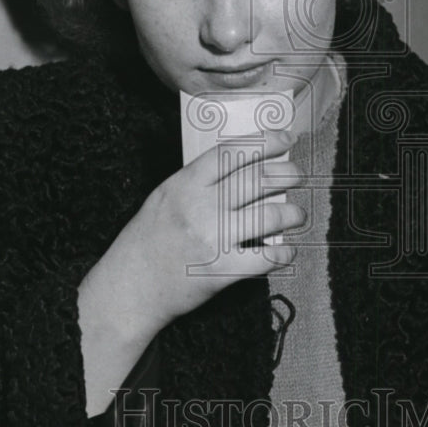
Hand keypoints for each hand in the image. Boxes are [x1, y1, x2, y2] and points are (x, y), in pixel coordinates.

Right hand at [78, 129, 303, 412]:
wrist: (130, 288)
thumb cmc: (147, 241)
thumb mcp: (164, 198)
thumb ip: (197, 182)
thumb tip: (242, 167)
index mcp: (184, 185)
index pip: (231, 153)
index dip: (264, 142)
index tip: (285, 139)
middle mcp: (199, 207)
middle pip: (256, 180)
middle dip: (287, 175)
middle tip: (297, 176)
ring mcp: (212, 239)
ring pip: (268, 216)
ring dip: (292, 213)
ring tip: (297, 214)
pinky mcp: (221, 270)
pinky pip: (264, 258)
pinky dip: (282, 254)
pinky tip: (286, 251)